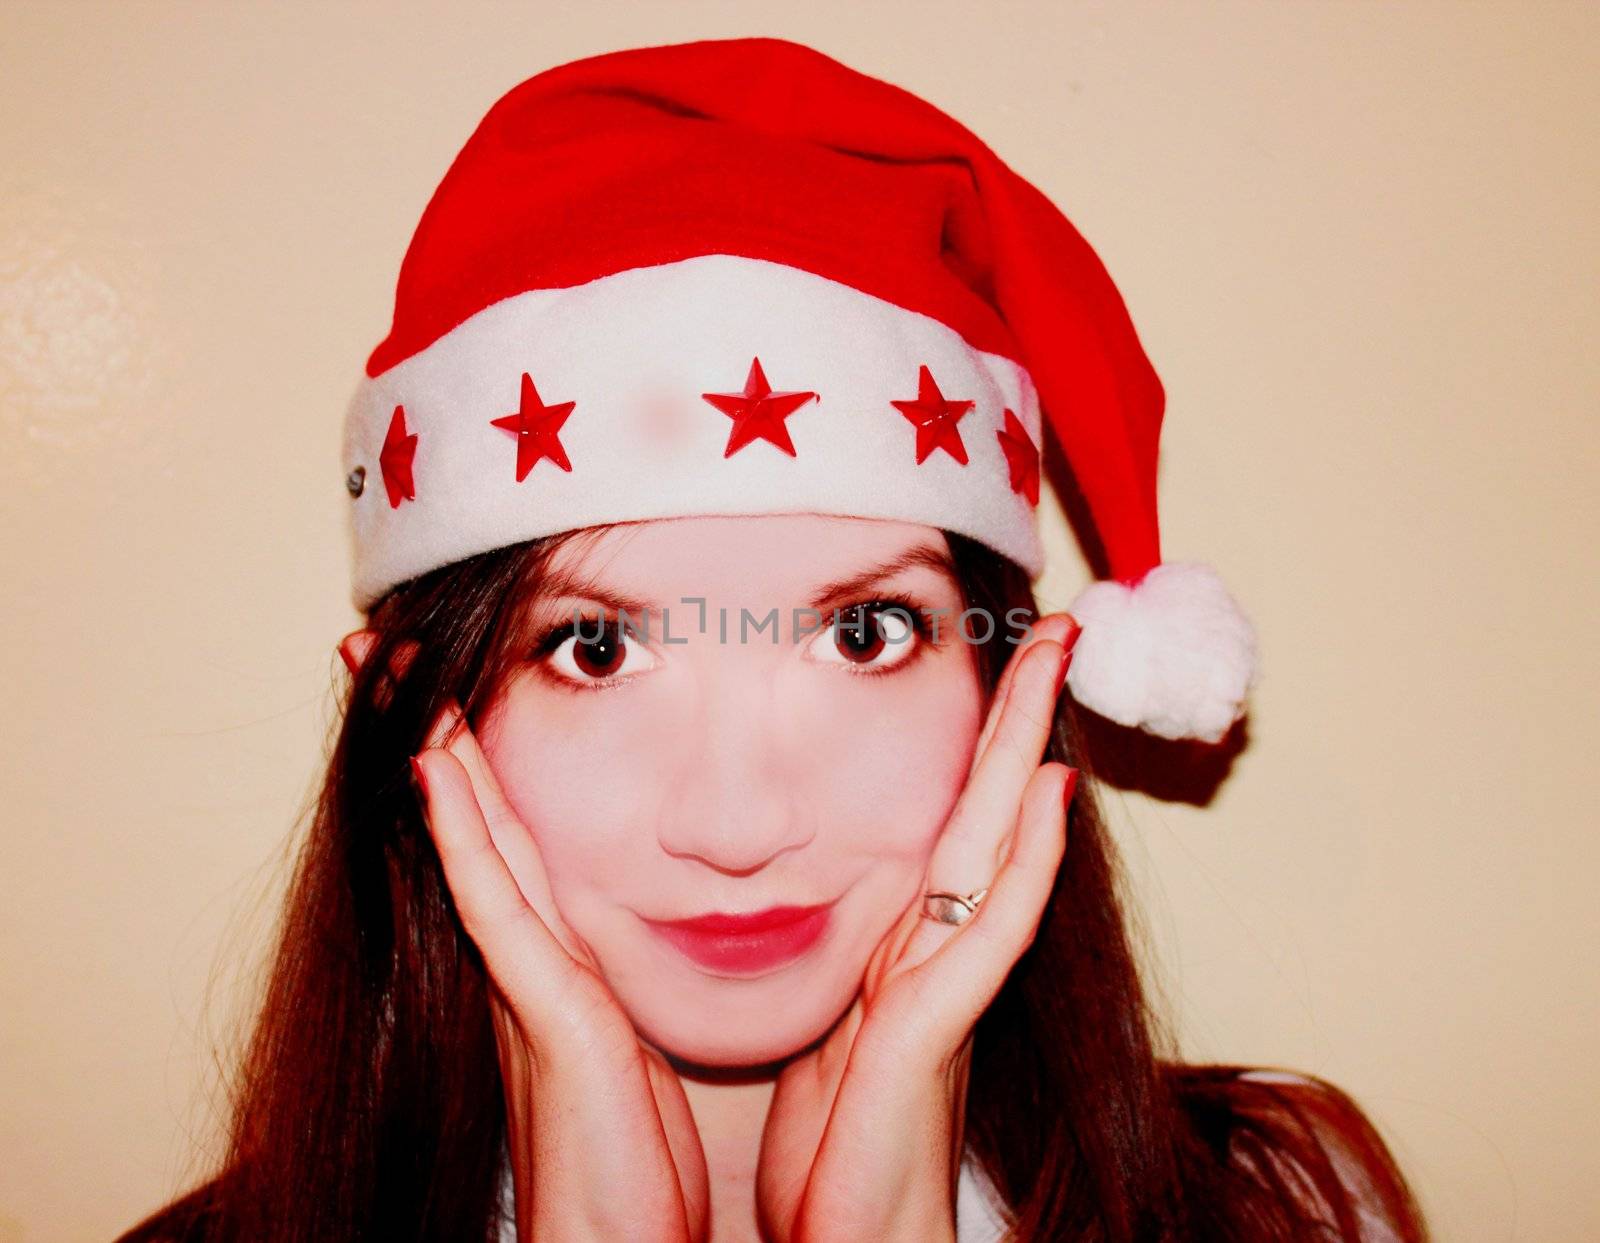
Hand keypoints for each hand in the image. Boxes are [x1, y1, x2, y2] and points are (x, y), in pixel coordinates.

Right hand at [339, 632, 709, 1242]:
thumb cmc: (638, 1164)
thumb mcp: (638, 1052)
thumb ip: (627, 990)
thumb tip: (662, 938)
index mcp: (554, 967)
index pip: (511, 844)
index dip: (477, 768)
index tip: (453, 688)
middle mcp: (527, 964)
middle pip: (478, 828)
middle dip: (437, 742)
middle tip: (393, 655)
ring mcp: (528, 986)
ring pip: (478, 847)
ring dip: (441, 760)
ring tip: (404, 677)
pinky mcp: (546, 1015)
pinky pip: (497, 906)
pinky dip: (464, 835)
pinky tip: (440, 771)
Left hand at [755, 613, 1080, 1242]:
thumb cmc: (832, 1151)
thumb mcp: (827, 1031)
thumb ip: (846, 961)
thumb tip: (845, 898)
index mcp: (904, 945)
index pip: (946, 821)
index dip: (976, 743)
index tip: (995, 659)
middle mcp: (935, 953)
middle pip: (982, 811)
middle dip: (1017, 718)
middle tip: (1056, 626)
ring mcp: (943, 988)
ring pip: (994, 848)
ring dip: (1025, 753)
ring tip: (1054, 666)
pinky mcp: (931, 1034)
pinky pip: (986, 932)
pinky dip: (1022, 861)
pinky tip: (1044, 793)